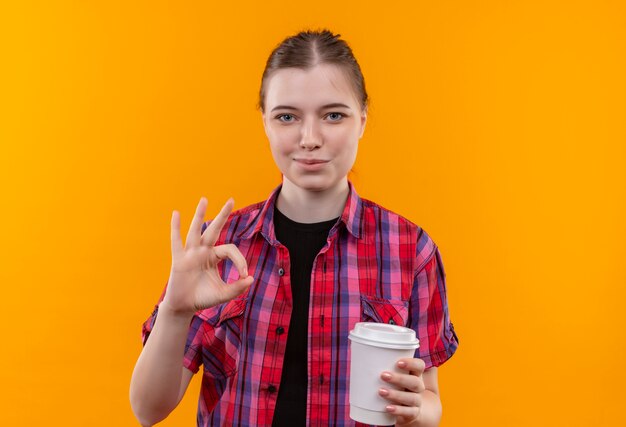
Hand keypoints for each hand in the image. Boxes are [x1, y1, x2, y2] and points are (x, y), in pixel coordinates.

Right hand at [161, 197, 253, 316]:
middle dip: (223, 215)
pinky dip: (175, 228)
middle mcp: (203, 251)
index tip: (244, 274)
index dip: (240, 260)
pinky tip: (176, 214)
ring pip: (196, 231)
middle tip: (232, 200)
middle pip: (214, 229)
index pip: (230, 250)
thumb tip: (251, 278)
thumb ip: (237, 287)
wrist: (184, 307)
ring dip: (200, 215)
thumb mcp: (223, 293)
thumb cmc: (203, 298)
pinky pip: (176, 241)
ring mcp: (190, 254)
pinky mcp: (179, 260)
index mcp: (214, 257)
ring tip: (204, 199)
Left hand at [378, 358, 425, 425]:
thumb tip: (358, 359)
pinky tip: (387, 408)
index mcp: (415, 374)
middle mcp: (418, 387)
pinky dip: (398, 410)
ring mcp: (417, 401)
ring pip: (411, 398)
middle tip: (383, 375)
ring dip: (396, 394)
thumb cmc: (396, 386)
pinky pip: (408, 412)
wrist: (407, 409)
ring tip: (381, 391)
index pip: (419, 366)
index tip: (398, 362)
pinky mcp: (413, 413)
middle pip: (415, 382)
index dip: (412, 363)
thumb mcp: (393, 377)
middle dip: (399, 379)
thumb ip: (383, 368)